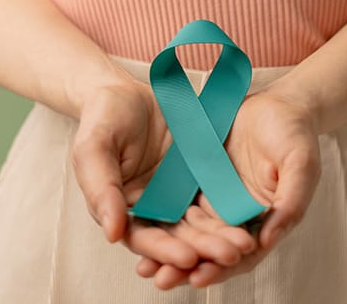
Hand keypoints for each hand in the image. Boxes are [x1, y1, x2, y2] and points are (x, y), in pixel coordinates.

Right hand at [71, 75, 254, 269]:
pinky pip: (217, 196)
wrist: (128, 89)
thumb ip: (100, 187)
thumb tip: (112, 234)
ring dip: (223, 236)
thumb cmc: (103, 117)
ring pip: (202, 222)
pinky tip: (253, 217)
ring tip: (247, 244)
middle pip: (179, 237)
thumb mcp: (93, 146)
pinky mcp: (200, 177)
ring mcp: (178, 194)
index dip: (164, 250)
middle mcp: (153, 208)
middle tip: (232, 255)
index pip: (143, 238)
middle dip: (204, 248)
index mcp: (123, 210)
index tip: (188, 258)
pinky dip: (232, 210)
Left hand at [135, 88, 322, 288]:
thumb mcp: (301, 164)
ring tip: (145, 268)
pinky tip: (139, 226)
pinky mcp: (196, 179)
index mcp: (265, 220)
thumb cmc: (294, 134)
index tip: (199, 277)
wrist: (275, 101)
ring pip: (189, 231)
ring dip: (168, 251)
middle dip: (186, 267)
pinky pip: (176, 202)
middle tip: (162, 280)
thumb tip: (268, 240)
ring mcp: (214, 199)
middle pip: (210, 249)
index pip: (242, 254)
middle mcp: (236, 215)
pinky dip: (160, 217)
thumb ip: (291, 201)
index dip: (222, 267)